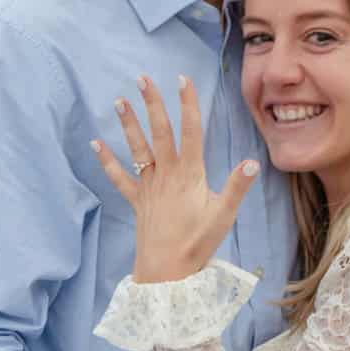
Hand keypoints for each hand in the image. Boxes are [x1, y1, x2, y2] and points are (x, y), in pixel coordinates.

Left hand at [92, 74, 259, 282]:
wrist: (167, 272)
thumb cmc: (198, 243)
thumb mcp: (224, 215)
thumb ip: (238, 186)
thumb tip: (253, 161)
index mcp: (190, 174)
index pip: (190, 131)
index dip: (187, 104)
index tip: (182, 79)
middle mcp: (166, 174)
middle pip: (159, 132)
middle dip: (152, 103)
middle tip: (142, 78)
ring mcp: (149, 186)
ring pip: (137, 149)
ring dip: (128, 124)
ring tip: (118, 100)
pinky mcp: (137, 200)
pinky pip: (119, 177)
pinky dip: (107, 161)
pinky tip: (96, 143)